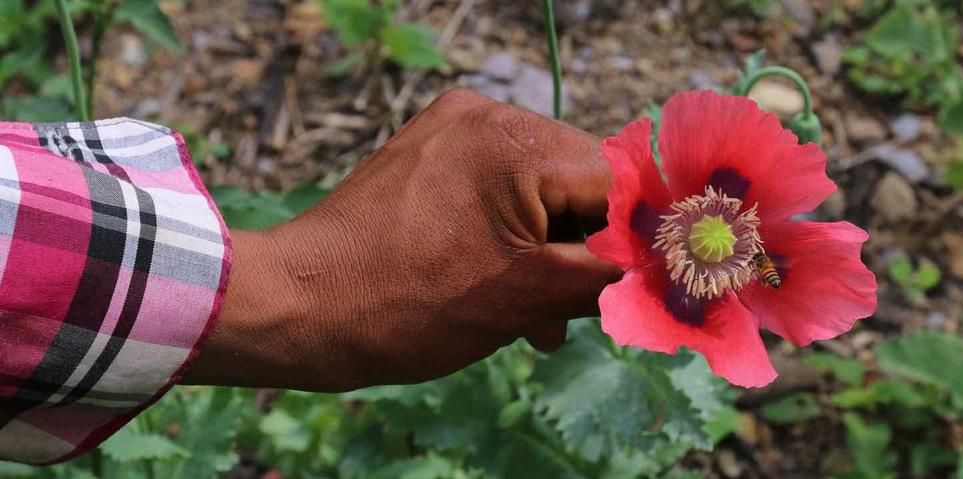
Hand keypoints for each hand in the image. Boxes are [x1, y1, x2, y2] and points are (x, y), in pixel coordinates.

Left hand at [183, 89, 619, 390]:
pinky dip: (511, 235)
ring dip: (550, 249)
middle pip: (580, 180)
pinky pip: (496, 187)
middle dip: (589, 247)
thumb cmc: (405, 305)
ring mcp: (451, 131)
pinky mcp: (427, 153)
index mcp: (514, 142)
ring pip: (539, 188)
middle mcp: (485, 118)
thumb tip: (666, 270)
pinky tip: (506, 288)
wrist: (297, 307)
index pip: (617, 180)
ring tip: (539, 315)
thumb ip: (607, 274)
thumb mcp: (525, 296)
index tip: (646, 283)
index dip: (638, 237)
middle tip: (582, 308)